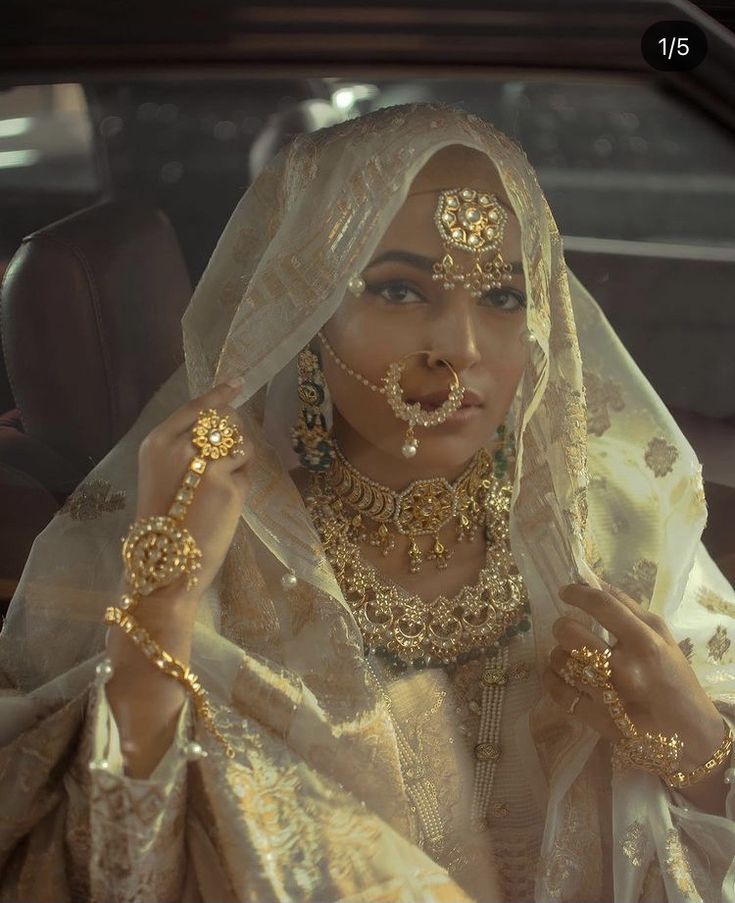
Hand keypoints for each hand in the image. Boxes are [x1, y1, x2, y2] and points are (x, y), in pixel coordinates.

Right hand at [135, 379, 253, 600]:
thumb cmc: (165, 520)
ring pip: (242, 443)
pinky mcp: (229, 484)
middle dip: (235, 431)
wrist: (166, 562)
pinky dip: (245, 479)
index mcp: (157, 442)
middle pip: (224, 420)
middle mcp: (181, 446)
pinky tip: (229, 498)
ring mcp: (207, 464)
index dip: (219, 395)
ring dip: (242, 459)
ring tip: (224, 484)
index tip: (237, 382)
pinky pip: (248, 469)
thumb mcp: (162, 474)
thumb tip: (223, 424)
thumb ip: (185, 447)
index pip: (196, 407)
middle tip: (231, 454)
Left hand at [543, 581, 724, 771]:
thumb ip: (630, 609)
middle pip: (571, 633)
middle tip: (565, 629)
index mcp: (646, 643)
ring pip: (561, 662)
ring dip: (557, 654)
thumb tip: (595, 583)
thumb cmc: (676, 680)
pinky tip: (557, 674)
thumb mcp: (664, 638)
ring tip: (566, 655)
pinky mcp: (599, 722)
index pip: (602, 605)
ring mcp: (611, 697)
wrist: (692, 736)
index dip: (577, 593)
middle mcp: (627, 668)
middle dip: (561, 626)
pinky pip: (560, 694)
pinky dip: (552, 680)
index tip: (565, 591)